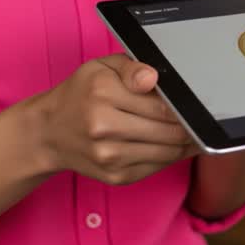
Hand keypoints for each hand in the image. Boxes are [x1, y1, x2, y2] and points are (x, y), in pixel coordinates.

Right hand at [34, 55, 194, 184]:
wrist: (48, 133)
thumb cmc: (80, 95)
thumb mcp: (101, 67)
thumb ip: (131, 67)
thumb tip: (153, 78)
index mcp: (102, 93)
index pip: (162, 106)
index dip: (184, 107)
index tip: (194, 105)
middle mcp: (104, 127)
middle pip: (169, 131)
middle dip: (188, 126)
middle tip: (197, 119)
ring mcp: (110, 156)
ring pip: (167, 152)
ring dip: (184, 144)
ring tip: (189, 132)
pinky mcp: (116, 177)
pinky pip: (157, 167)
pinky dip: (169, 156)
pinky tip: (170, 145)